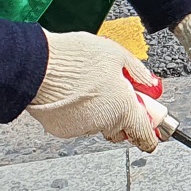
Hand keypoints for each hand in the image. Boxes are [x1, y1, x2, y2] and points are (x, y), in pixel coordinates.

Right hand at [25, 30, 170, 151]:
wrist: (37, 64)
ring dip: (99, 110)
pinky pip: (77, 122)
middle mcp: (104, 123)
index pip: (145, 135)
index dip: (151, 133)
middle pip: (121, 128)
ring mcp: (81, 128)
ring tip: (88, 85)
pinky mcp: (60, 128)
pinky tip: (73, 92)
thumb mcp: (117, 55)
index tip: (153, 131)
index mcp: (123, 108)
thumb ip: (138, 73)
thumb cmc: (75, 58)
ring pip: (98, 123)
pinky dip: (78, 112)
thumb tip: (150, 84)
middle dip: (123, 114)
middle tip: (117, 91)